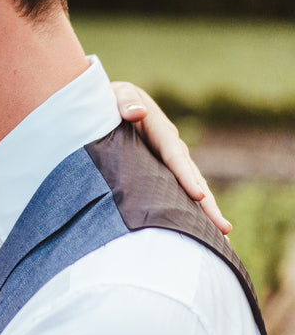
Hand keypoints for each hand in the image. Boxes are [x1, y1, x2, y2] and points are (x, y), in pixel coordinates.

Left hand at [112, 82, 230, 234]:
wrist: (111, 104)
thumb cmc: (112, 100)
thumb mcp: (118, 95)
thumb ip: (125, 102)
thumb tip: (136, 113)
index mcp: (161, 133)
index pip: (176, 158)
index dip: (186, 177)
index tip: (198, 196)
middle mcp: (170, 149)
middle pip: (192, 179)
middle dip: (208, 205)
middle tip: (224, 229)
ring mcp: (167, 163)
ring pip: (189, 189)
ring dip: (204, 213)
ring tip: (222, 238)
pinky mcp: (160, 172)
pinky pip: (175, 193)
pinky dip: (187, 211)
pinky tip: (197, 232)